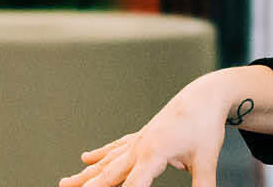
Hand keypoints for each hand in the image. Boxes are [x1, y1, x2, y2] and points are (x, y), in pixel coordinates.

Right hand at [59, 75, 235, 186]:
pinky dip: (100, 154)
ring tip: (64, 182)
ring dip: (85, 173)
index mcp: (154, 153)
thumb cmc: (206, 125)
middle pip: (109, 174)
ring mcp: (139, 140)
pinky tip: (85, 158)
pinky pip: (116, 147)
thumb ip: (204, 185)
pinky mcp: (142, 136)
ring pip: (107, 161)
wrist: (205, 95)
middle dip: (89, 186)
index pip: (133, 185)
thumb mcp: (207, 159)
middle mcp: (140, 147)